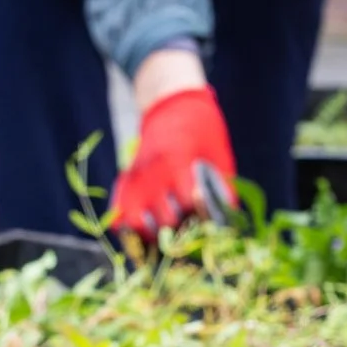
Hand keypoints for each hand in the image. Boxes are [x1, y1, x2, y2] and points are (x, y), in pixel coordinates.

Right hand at [110, 76, 235, 240]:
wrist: (170, 105)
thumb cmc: (202, 129)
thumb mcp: (219, 153)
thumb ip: (224, 187)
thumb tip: (228, 225)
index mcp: (177, 159)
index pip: (189, 202)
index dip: (204, 218)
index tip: (213, 222)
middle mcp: (152, 171)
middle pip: (165, 220)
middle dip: (183, 232)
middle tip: (195, 233)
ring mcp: (135, 179)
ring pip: (136, 225)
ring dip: (155, 238)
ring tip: (171, 242)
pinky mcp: (124, 183)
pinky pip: (118, 217)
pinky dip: (130, 232)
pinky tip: (147, 237)